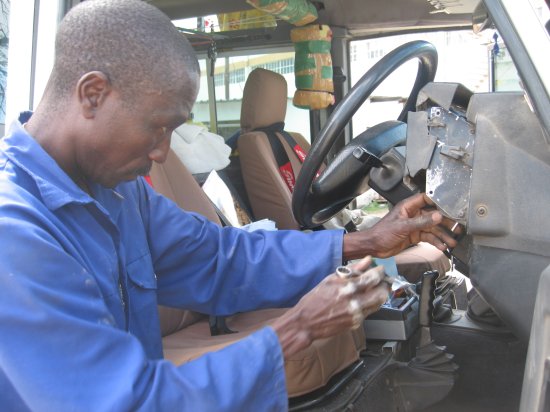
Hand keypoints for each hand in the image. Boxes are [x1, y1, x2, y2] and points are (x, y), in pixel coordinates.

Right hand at [271, 256, 388, 358]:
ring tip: (373, 289)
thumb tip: (368, 260)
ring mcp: (356, 315)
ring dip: (379, 295)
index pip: (373, 278)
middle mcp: (355, 302)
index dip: (380, 272)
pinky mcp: (356, 324)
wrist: (306, 322)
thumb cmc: (315, 299)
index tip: (380, 269)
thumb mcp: (331, 279)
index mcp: (347, 288)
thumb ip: (352, 269)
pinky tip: (361, 300)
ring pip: (378, 303)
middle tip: (381, 281)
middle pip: (382, 293)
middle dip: (384, 285)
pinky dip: (369, 304)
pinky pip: (369, 312)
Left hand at [343, 193, 458, 259]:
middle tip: (457, 228)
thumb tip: (437, 216)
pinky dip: (435, 242)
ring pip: (432, 228)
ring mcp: (414, 225)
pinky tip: (441, 247)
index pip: (426, 199)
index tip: (451, 206)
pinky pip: (428, 237)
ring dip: (442, 235)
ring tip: (452, 242)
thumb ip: (421, 222)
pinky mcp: (414, 235)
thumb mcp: (403, 227)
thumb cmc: (382, 233)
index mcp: (408, 207)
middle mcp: (413, 214)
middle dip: (445, 222)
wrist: (374, 247)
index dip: (438, 202)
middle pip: (433, 216)